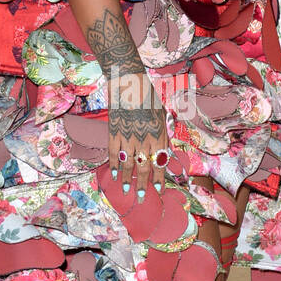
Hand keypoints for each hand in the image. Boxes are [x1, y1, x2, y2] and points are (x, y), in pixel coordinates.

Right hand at [107, 69, 168, 200]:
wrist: (129, 82)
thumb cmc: (148, 96)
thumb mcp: (162, 113)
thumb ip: (163, 132)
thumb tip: (166, 149)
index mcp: (159, 134)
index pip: (160, 161)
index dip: (159, 177)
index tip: (158, 190)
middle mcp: (145, 139)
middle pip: (145, 167)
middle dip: (144, 184)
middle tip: (142, 198)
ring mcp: (129, 137)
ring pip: (129, 164)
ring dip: (128, 179)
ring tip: (127, 191)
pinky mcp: (114, 132)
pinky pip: (114, 154)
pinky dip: (114, 166)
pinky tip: (114, 175)